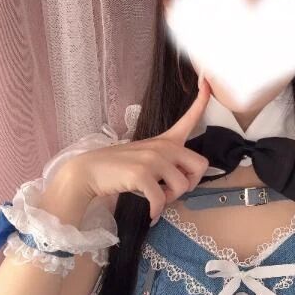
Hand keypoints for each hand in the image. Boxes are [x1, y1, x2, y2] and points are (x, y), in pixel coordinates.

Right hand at [71, 79, 211, 221]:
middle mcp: (162, 147)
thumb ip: (167, 163)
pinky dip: (157, 210)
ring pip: (183, 186)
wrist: (88, 172)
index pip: (189, 118)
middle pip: (201, 165)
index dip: (202, 101)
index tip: (206, 81)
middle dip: (192, 183)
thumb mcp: (146, 159)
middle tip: (173, 189)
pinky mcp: (142, 174)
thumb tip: (185, 182)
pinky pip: (162, 199)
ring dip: (172, 199)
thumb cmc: (119, 168)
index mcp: (165, 141)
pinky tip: (151, 213)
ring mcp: (152, 159)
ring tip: (156, 197)